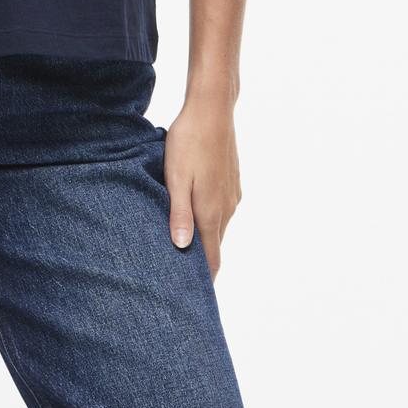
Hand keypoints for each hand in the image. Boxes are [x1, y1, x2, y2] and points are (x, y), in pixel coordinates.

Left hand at [162, 95, 242, 280]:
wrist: (212, 109)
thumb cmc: (189, 141)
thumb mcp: (176, 177)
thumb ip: (179, 213)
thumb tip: (181, 248)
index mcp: (211, 212)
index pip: (211, 258)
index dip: (204, 280)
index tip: (192, 297)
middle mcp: (226, 208)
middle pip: (214, 245)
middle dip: (200, 261)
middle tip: (178, 275)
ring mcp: (231, 194)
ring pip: (217, 226)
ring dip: (203, 237)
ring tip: (181, 244)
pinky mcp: (231, 181)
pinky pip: (220, 209)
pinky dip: (208, 218)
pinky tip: (192, 211)